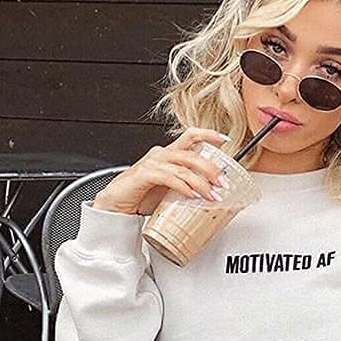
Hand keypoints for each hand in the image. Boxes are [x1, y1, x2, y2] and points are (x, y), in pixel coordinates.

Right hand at [92, 128, 232, 215]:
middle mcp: (161, 155)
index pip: (191, 136)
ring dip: (201, 183)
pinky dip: (182, 187)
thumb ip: (187, 185)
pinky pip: (168, 178)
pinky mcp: (144, 175)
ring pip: (183, 167)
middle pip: (192, 154)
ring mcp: (152, 163)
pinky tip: (191, 196)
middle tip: (224, 184)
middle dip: (211, 169)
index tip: (225, 140)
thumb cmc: (141, 196)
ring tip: (212, 196)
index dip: (208, 134)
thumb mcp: (170, 189)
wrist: (115, 206)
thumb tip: (211, 193)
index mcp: (169, 154)